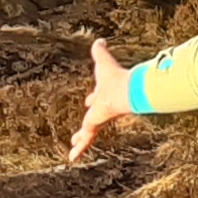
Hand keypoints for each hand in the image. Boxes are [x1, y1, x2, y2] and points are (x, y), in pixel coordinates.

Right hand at [67, 38, 133, 162]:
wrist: (125, 90)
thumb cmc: (115, 76)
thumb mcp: (103, 62)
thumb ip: (101, 52)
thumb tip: (99, 39)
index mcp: (104, 96)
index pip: (97, 100)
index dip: (93, 100)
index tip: (89, 101)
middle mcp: (102, 109)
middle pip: (92, 120)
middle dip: (86, 126)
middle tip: (80, 133)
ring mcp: (99, 119)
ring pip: (88, 133)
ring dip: (81, 142)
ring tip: (73, 153)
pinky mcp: (95, 125)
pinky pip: (86, 139)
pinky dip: (79, 148)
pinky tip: (72, 157)